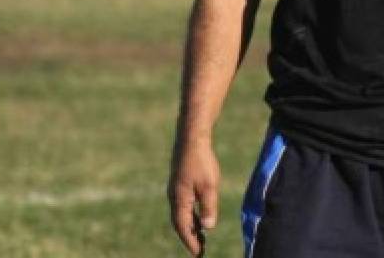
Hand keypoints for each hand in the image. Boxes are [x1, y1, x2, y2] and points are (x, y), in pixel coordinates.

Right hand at [168, 137, 219, 255]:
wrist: (191, 137)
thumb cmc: (201, 161)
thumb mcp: (209, 186)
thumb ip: (208, 207)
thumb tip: (208, 228)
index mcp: (179, 198)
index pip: (183, 226)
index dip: (190, 241)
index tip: (198, 254)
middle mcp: (174, 196)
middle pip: (179, 222)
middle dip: (188, 236)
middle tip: (199, 250)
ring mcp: (175, 188)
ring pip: (181, 213)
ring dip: (189, 226)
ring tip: (200, 236)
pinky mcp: (179, 182)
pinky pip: (182, 204)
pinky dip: (189, 214)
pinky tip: (199, 215)